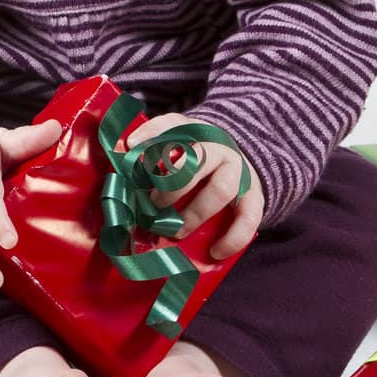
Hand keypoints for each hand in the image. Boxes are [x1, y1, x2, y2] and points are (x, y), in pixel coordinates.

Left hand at [122, 112, 264, 259]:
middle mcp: (217, 146)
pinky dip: (233, 237)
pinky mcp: (255, 194)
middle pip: (197, 160)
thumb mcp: (176, 150)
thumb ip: (153, 159)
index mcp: (193, 131)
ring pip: (221, 188)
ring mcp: (239, 169)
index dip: (152, 133)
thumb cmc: (195, 161)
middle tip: (153, 203)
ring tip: (176, 229)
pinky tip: (215, 252)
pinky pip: (248, 217)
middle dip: (172, 185)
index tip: (131, 145)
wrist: (236, 161)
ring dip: (196, 212)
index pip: (173, 124)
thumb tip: (122, 175)